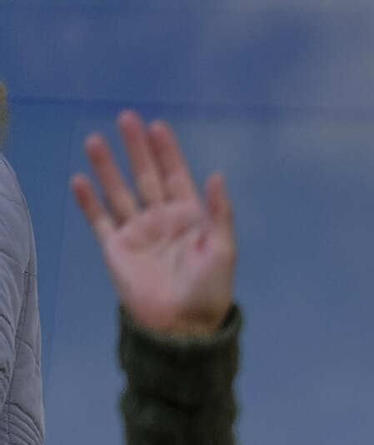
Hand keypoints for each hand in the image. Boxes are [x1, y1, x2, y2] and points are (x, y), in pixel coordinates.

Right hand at [70, 111, 235, 336]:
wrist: (182, 326)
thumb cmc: (209, 289)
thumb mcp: (223, 249)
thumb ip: (219, 213)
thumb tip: (217, 175)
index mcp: (191, 217)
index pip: (177, 176)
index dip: (167, 152)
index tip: (158, 126)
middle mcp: (162, 218)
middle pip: (146, 176)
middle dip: (137, 148)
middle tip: (126, 118)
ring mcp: (137, 232)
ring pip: (119, 191)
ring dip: (108, 167)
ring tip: (96, 139)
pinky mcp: (115, 249)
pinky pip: (99, 219)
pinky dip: (89, 201)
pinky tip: (80, 180)